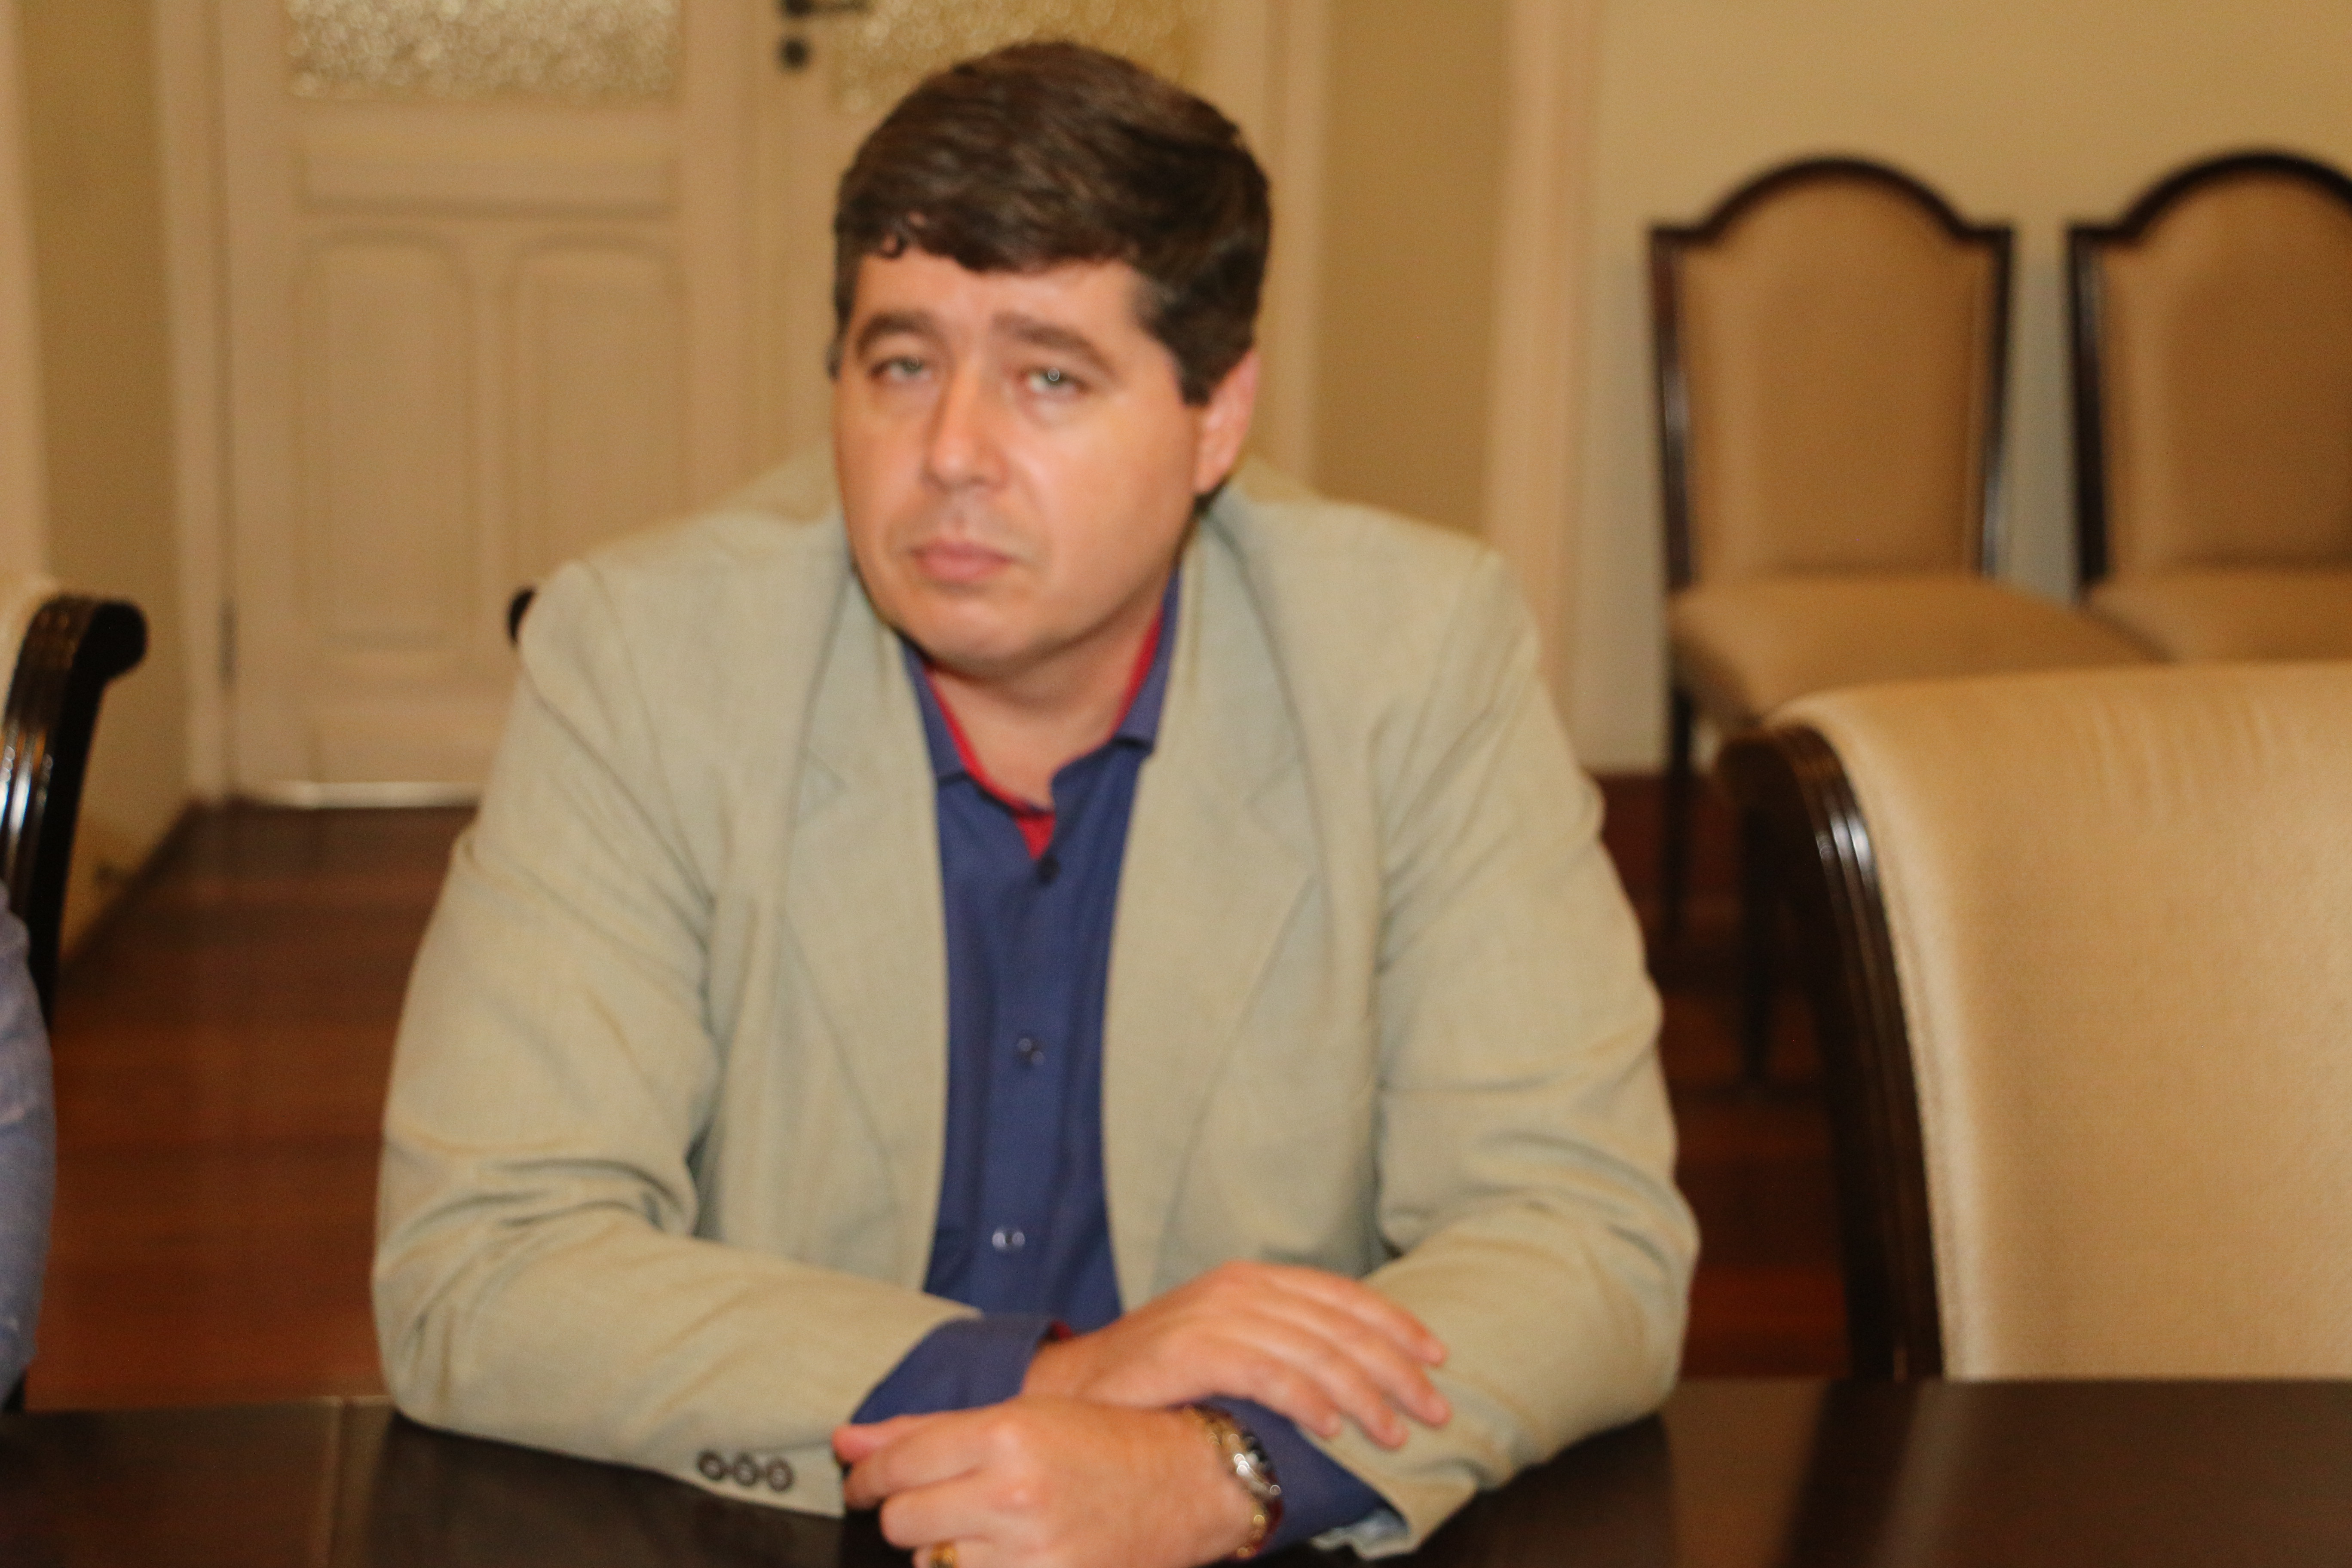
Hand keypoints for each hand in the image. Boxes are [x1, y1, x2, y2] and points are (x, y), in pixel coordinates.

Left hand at [835, 1398, 1254, 1567]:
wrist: (1188, 1481)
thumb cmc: (1104, 1440)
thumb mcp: (1020, 1414)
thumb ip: (926, 1431)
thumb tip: (847, 1441)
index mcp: (1006, 1434)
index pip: (896, 1464)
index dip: (869, 1476)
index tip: (865, 1482)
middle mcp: (1014, 1494)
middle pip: (903, 1521)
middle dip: (910, 1513)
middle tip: (941, 1502)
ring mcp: (1032, 1553)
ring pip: (931, 1566)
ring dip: (944, 1552)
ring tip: (985, 1530)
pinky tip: (1001, 1557)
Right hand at [1021, 1260, 1447, 1447]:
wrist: (1073, 1389)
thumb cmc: (1157, 1378)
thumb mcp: (1225, 1343)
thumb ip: (1280, 1343)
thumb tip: (1352, 1373)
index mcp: (1251, 1279)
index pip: (1342, 1294)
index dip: (1396, 1324)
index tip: (1437, 1357)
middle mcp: (1239, 1288)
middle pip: (1339, 1325)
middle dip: (1396, 1368)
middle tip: (1435, 1409)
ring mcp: (1214, 1315)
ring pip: (1314, 1351)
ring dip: (1364, 1395)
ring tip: (1395, 1433)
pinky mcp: (1192, 1349)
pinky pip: (1269, 1373)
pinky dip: (1308, 1401)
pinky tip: (1335, 1429)